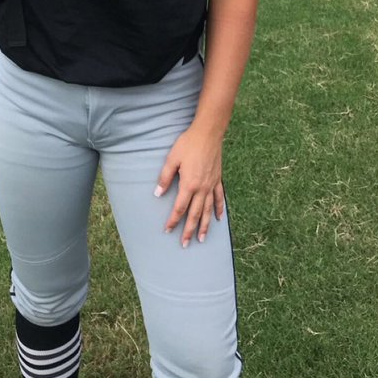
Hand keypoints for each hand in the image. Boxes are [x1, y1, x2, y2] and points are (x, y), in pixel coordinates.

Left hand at [154, 125, 225, 246]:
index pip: (179, 208)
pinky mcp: (218, 179)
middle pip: (195, 214)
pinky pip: (219, 198)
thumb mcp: (172, 159)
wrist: (208, 133)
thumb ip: (165, 178)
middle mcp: (202, 188)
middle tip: (185, 244)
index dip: (173, 220)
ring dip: (204, 226)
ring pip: (208, 210)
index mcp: (189, 184)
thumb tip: (157, 194)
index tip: (168, 230)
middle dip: (189, 230)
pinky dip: (219, 209)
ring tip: (202, 239)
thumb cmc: (188, 144)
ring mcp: (211, 185)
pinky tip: (218, 218)